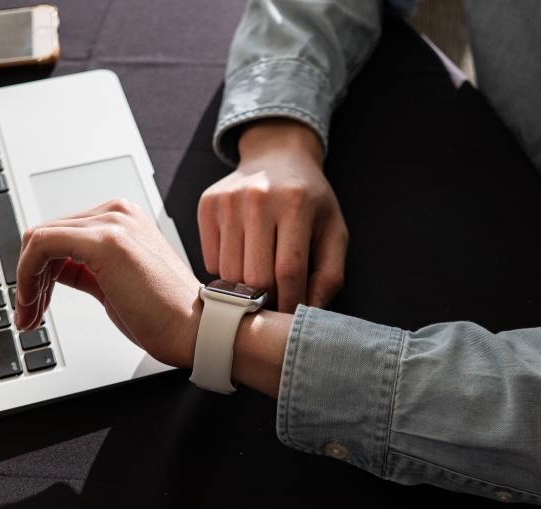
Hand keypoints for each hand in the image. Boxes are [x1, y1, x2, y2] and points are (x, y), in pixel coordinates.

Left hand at [14, 199, 201, 367]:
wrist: (196, 329)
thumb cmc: (165, 315)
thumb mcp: (114, 285)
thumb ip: (84, 270)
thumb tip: (50, 272)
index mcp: (123, 219)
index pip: (62, 233)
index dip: (38, 269)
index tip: (34, 300)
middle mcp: (118, 213)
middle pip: (46, 233)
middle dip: (28, 276)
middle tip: (26, 313)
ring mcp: (112, 222)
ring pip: (39, 238)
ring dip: (25, 280)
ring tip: (29, 315)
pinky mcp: (104, 240)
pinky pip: (42, 245)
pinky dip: (27, 275)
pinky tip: (33, 303)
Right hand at [198, 119, 347, 311]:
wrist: (276, 157)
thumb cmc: (310, 202)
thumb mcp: (333, 232)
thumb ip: (329, 275)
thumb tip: (309, 313)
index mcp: (296, 203)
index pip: (289, 271)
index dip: (291, 303)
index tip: (291, 318)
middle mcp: (259, 198)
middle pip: (255, 277)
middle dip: (267, 301)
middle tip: (275, 305)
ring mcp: (229, 200)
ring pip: (229, 274)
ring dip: (244, 291)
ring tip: (260, 285)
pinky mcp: (208, 205)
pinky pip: (210, 261)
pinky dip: (226, 274)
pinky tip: (243, 262)